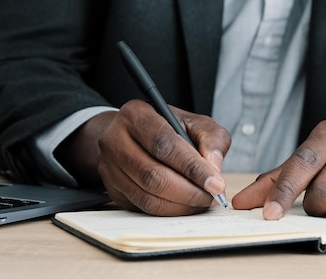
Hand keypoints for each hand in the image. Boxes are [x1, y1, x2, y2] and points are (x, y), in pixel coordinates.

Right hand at [59, 99, 230, 215]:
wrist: (133, 135)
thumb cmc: (166, 128)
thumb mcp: (193, 122)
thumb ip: (211, 138)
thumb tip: (214, 169)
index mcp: (136, 115)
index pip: (164, 144)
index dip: (192, 167)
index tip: (216, 183)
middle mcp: (116, 140)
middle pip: (153, 175)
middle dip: (189, 191)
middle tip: (212, 196)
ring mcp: (110, 167)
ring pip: (148, 196)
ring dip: (181, 205)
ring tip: (202, 201)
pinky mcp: (113, 189)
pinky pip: (143, 207)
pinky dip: (170, 211)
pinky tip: (186, 205)